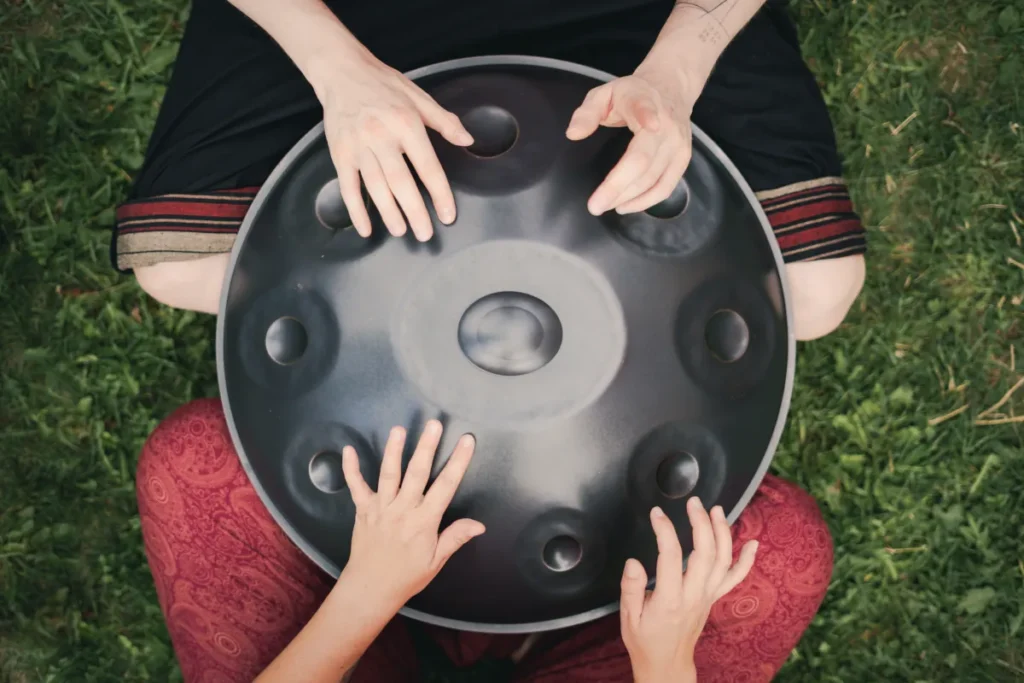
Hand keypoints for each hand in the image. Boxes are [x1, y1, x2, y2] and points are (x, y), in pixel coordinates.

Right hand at [318, 54, 473, 240]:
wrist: (342, 72)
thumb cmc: (383, 85)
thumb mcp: (419, 97)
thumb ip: (444, 121)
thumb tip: (468, 139)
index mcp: (406, 123)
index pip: (427, 165)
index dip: (439, 193)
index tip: (447, 214)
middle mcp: (381, 136)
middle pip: (400, 181)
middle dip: (414, 210)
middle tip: (425, 233)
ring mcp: (358, 146)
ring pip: (375, 186)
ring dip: (388, 212)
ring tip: (401, 231)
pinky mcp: (340, 153)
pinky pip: (348, 186)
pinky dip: (355, 210)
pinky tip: (366, 227)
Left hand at [339, 420, 484, 611]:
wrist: (370, 590)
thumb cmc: (406, 577)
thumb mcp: (436, 561)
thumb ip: (455, 538)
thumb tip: (479, 524)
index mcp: (424, 521)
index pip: (446, 486)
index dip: (458, 461)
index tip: (467, 441)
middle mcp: (403, 509)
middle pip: (417, 472)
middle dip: (427, 446)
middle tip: (434, 424)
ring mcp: (381, 507)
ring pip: (388, 474)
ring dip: (394, 450)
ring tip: (399, 429)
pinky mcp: (363, 510)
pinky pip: (356, 487)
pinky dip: (351, 469)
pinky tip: (348, 450)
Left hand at [566, 67, 696, 215]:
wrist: (670, 88)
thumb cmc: (631, 94)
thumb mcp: (605, 93)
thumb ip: (587, 112)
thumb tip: (573, 134)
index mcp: (645, 101)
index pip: (646, 109)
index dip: (648, 115)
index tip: (650, 124)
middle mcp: (667, 125)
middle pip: (644, 160)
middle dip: (618, 187)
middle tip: (595, 206)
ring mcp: (678, 145)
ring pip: (654, 179)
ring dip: (629, 198)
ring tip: (606, 206)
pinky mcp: (683, 160)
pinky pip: (666, 187)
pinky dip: (646, 201)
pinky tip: (626, 205)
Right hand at [620, 499, 757, 682]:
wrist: (667, 665)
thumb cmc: (645, 640)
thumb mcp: (628, 618)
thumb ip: (630, 589)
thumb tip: (634, 562)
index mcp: (670, 598)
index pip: (671, 556)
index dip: (665, 530)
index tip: (657, 514)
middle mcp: (694, 595)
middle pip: (705, 553)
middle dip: (701, 523)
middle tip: (693, 503)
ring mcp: (708, 596)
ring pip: (723, 560)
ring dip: (723, 532)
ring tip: (716, 510)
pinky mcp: (714, 598)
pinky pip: (735, 578)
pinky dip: (747, 561)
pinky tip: (754, 543)